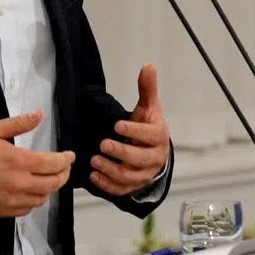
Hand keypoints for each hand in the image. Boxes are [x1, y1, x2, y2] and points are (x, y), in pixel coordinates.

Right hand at [0, 111, 74, 216]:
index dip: (66, 160)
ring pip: (43, 198)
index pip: (54, 164)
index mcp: (19, 162)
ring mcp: (12, 200)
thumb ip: (18, 124)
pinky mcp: (4, 212)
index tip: (70, 156)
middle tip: (64, 167)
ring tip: (49, 178)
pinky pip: (28, 209)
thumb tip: (39, 115)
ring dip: (50, 188)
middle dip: (63, 174)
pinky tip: (32, 191)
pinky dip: (35, 200)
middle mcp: (20, 184)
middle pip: (54, 183)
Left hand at [90, 63, 170, 196]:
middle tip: (103, 144)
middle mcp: (155, 158)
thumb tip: (148, 65)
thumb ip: (147, 88)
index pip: (151, 135)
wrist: (155, 152)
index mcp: (159, 136)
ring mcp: (144, 174)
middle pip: (141, 159)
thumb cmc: (149, 127)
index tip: (117, 125)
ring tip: (94, 161)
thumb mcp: (149, 107)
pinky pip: (122, 189)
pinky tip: (94, 176)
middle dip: (121, 153)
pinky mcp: (134, 185)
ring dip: (111, 170)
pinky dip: (108, 185)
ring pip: (130, 176)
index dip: (135, 131)